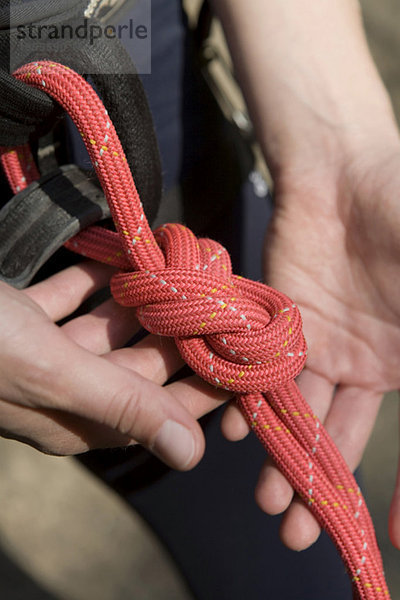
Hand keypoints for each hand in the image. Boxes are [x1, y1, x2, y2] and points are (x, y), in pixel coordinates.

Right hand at [0, 260, 229, 465]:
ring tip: (177, 271)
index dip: (204, 385)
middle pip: (139, 364)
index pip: (160, 409)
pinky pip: (70, 298)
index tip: (244, 356)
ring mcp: (41, 351)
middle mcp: (63, 389)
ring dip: (140, 301)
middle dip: (179, 330)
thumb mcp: (50, 372)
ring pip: (106, 328)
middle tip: (219, 298)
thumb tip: (190, 455)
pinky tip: (119, 258)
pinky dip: (94, 280)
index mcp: (75, 417)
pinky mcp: (22, 318)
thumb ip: (121, 405)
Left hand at [235, 144, 399, 550]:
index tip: (388, 533)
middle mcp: (370, 366)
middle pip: (344, 439)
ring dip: (282, 458)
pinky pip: (262, 375)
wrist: (346, 175)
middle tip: (298, 533)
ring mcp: (323, 348)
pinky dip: (248, 405)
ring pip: (300, 415)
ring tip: (268, 502)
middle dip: (322, 486)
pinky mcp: (280, 327)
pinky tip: (238, 432)